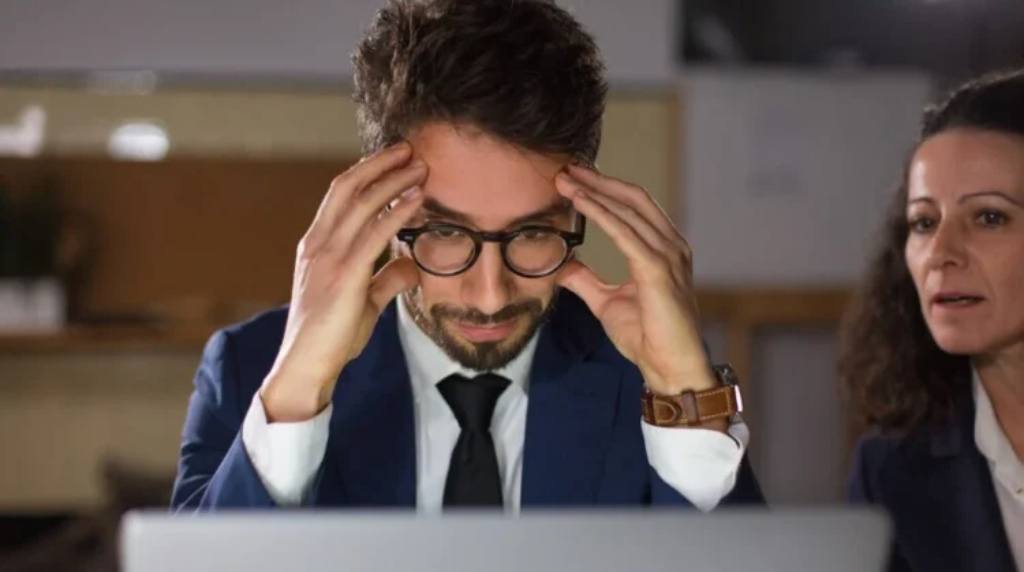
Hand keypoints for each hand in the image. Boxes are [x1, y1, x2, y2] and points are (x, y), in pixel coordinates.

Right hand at [260, 143, 426, 421]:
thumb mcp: (363, 302)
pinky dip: (398, 211)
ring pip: (362, 203)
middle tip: (410, 149)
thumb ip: (385, 280)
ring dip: (393, 180)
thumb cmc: (331, 338)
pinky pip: (374, 233)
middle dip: (380, 164)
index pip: (340, 195)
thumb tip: (411, 266)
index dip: (366, 172)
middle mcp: (318, 244)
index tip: (393, 158)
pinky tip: (417, 198)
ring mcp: (328, 258)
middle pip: (348, 188)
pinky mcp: (343, 276)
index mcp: (317, 246)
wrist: (306, 367)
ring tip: (420, 165)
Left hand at [554, 165, 717, 396]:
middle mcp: (670, 246)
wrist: (669, 367)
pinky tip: (581, 203)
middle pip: (633, 198)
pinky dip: (602, 214)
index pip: (632, 207)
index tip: (574, 178)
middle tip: (566, 169)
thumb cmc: (647, 336)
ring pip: (628, 211)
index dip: (604, 189)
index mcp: (661, 250)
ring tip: (566, 181)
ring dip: (595, 192)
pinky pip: (626, 233)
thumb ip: (586, 280)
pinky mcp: (658, 270)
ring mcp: (668, 256)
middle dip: (599, 180)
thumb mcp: (607, 302)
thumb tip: (563, 266)